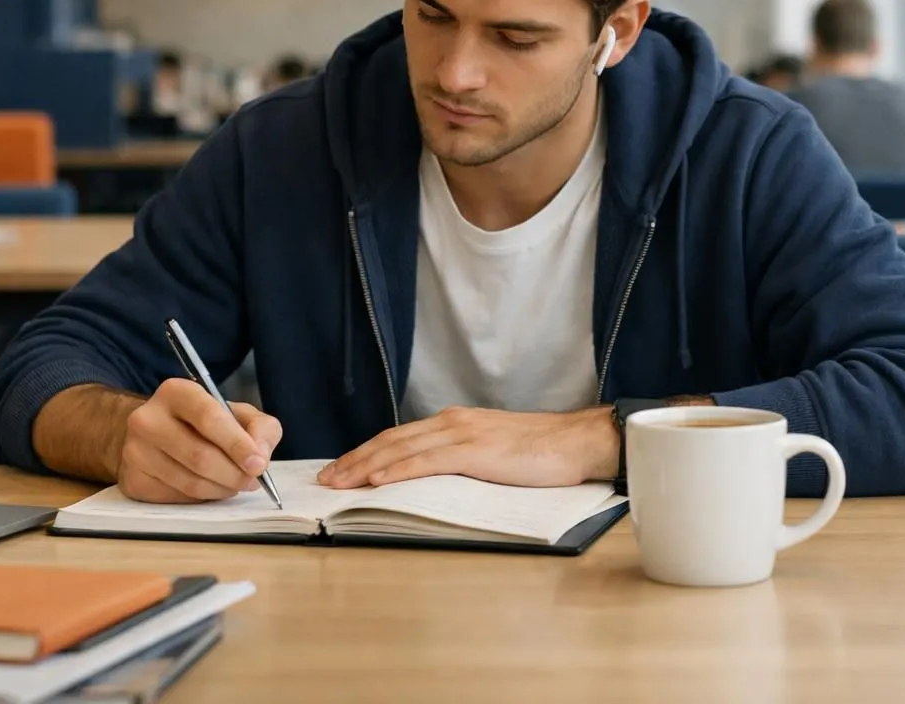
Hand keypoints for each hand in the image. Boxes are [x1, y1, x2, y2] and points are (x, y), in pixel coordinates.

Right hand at [118, 378, 283, 502]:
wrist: (157, 436)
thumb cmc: (205, 424)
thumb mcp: (237, 414)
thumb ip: (260, 428)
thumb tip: (261, 456)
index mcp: (176, 392)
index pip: (209, 418)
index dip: (237, 444)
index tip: (259, 464)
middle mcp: (147, 418)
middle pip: (199, 456)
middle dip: (234, 474)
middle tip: (252, 480)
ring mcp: (134, 451)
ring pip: (189, 482)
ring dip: (221, 489)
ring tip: (234, 484)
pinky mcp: (133, 480)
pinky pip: (177, 498)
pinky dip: (202, 498)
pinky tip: (209, 487)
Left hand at [317, 406, 617, 488]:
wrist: (578, 442)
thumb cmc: (542, 453)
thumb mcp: (493, 453)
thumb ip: (463, 460)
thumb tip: (435, 480)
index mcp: (456, 423)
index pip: (400, 437)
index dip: (367, 452)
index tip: (342, 468)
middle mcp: (452, 422)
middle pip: (391, 441)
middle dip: (354, 460)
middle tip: (326, 479)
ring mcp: (462, 434)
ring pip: (401, 449)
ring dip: (365, 466)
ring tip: (340, 483)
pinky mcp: (474, 451)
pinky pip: (426, 462)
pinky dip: (397, 470)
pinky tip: (377, 481)